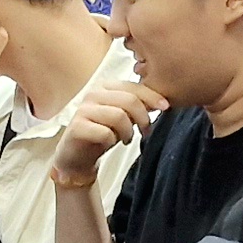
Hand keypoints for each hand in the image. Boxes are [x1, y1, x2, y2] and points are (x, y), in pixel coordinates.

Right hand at [49, 72, 167, 191]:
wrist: (77, 156)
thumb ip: (139, 106)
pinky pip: (104, 133)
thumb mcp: (124, 117)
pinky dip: (112, 140)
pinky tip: (110, 143)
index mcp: (105, 86)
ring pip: (119, 116)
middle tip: (145, 131)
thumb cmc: (103, 133)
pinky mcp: (77, 127)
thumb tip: (162, 102)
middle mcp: (93, 94)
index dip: (152, 97)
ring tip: (126, 138)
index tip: (165, 107)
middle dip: (143, 118)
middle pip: (129, 101)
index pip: (134, 87)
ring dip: (128, 131)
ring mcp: (83, 109)